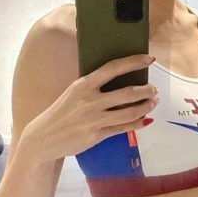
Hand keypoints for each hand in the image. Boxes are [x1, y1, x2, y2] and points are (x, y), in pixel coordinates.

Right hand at [24, 53, 158, 159]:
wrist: (44, 137)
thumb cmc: (61, 113)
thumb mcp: (73, 93)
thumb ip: (92, 86)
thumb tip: (117, 79)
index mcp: (83, 84)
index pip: (112, 68)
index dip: (133, 62)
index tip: (149, 59)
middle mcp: (90, 100)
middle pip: (127, 92)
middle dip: (146, 90)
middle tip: (154, 89)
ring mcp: (94, 119)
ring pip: (129, 112)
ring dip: (146, 107)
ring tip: (153, 103)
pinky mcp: (97, 135)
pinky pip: (123, 128)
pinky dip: (138, 123)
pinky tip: (146, 120)